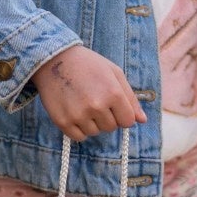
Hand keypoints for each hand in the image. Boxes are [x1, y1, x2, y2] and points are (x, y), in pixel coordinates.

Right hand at [30, 46, 147, 141]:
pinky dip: (78, 129)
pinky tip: (74, 112)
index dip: (122, 114)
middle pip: (111, 128)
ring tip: (82, 103)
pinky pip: (79, 137)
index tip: (113, 105)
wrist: (54, 59)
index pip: (127, 121)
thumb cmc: (88, 65)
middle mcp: (97, 106)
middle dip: (107, 117)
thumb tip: (142, 121)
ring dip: (92, 123)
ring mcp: (79, 115)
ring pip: (95, 133)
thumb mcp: (114, 73)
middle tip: (94, 100)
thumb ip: (130, 98)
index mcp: (113, 93)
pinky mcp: (63, 122)